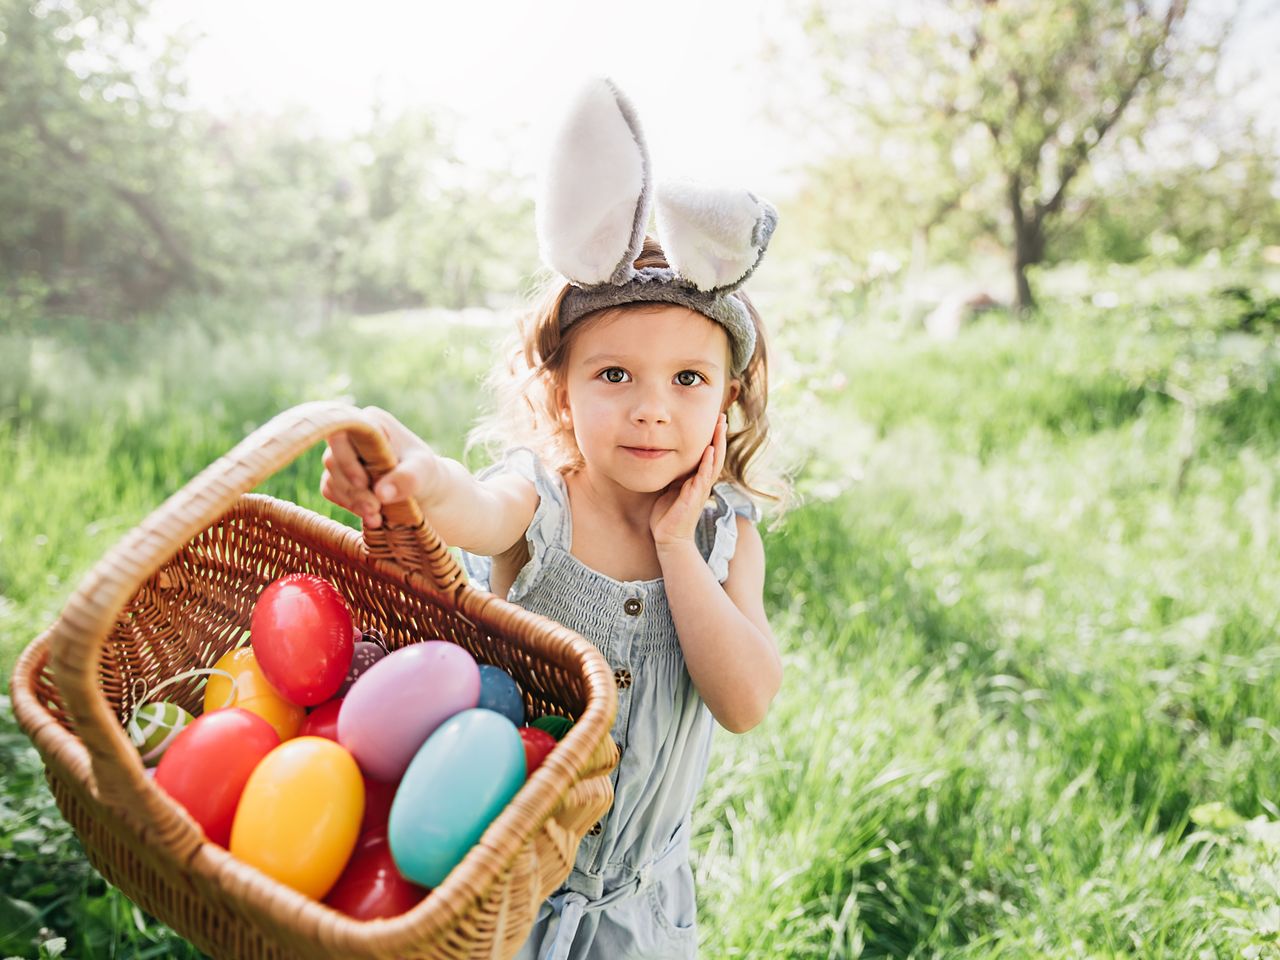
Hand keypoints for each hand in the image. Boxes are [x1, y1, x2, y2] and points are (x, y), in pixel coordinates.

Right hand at [320, 407, 441, 528]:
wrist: (422, 487)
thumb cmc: (424, 471)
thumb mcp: (423, 471)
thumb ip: (406, 479)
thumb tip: (381, 494)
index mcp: (371, 422)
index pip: (343, 432)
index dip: (347, 459)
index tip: (364, 483)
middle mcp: (351, 435)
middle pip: (333, 460)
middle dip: (353, 489)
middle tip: (375, 509)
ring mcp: (342, 456)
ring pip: (331, 478)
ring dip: (352, 501)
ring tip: (376, 517)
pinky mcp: (338, 476)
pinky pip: (330, 491)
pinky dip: (348, 504)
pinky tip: (369, 515)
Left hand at [650, 413, 726, 547]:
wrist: (668, 538)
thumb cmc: (667, 514)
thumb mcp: (669, 487)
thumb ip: (673, 473)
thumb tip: (664, 455)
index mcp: (697, 479)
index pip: (709, 454)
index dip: (712, 437)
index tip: (714, 419)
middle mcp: (702, 483)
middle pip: (716, 455)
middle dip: (719, 435)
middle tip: (722, 416)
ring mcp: (700, 491)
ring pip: (714, 463)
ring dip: (717, 445)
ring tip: (720, 427)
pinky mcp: (694, 499)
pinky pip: (703, 478)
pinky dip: (707, 464)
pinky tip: (709, 451)